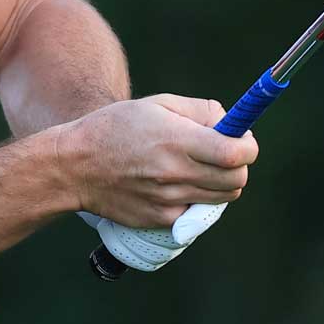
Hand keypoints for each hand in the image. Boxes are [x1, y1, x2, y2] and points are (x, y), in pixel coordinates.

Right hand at [55, 94, 257, 229]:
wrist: (76, 166)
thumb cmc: (116, 127)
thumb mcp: (157, 104)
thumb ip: (200, 111)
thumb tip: (230, 123)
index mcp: (176, 141)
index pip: (235, 153)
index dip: (248, 147)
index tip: (243, 140)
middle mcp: (175, 174)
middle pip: (236, 181)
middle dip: (238, 165)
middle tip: (224, 154)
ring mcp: (169, 201)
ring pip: (222, 199)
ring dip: (221, 183)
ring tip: (198, 167)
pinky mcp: (162, 220)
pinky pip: (197, 212)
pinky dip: (197, 198)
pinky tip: (177, 184)